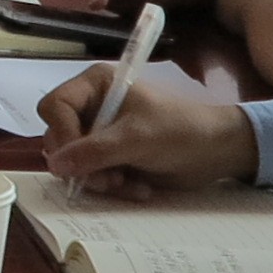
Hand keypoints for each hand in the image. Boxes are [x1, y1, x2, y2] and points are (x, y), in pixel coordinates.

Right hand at [43, 58, 260, 197]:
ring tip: (127, 183)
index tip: (75, 161)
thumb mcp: (136, 139)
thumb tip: (54, 165)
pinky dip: (112, 186)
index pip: (55, 107)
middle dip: (83, 164)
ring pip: (74, 162)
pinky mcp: (110, 156)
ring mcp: (100, 133)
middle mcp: (92, 106)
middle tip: (108, 179)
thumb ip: (94, 151)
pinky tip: (137, 187)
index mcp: (95, 85)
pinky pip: (92, 176)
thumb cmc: (180, 132)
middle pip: (59, 138)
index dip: (61, 134)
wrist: (217, 152)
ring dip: (99, 180)